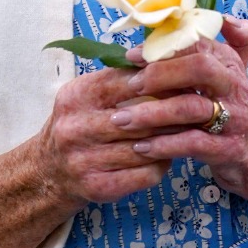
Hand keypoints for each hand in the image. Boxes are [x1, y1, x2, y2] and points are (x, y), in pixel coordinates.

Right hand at [33, 50, 206, 204]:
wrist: (48, 171)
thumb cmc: (79, 124)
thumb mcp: (89, 94)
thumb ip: (120, 78)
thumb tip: (166, 60)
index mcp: (76, 96)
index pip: (127, 82)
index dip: (160, 80)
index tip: (187, 79)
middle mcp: (76, 128)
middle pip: (140, 117)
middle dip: (173, 112)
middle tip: (199, 106)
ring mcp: (84, 160)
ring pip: (146, 146)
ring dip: (172, 139)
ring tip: (189, 130)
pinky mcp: (98, 187)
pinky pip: (145, 174)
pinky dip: (162, 164)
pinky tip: (168, 155)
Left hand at [111, 14, 247, 212]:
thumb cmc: (234, 110)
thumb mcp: (232, 73)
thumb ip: (222, 42)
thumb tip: (219, 16)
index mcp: (228, 63)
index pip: (196, 43)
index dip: (162, 47)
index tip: (132, 56)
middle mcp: (233, 86)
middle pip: (199, 67)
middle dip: (160, 74)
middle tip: (130, 86)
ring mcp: (233, 117)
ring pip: (191, 107)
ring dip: (153, 113)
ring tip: (122, 119)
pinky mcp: (229, 148)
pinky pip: (193, 143)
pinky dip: (164, 145)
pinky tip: (141, 147)